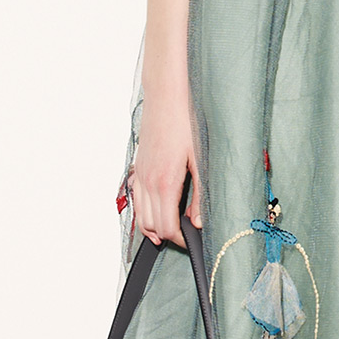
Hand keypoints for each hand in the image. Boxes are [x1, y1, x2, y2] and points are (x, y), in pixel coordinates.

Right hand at [126, 105, 202, 249]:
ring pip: (141, 214)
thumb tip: (198, 221)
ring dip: (153, 226)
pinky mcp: (139, 166)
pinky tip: (155, 211)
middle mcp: (148, 181)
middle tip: (184, 238)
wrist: (167, 96)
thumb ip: (200, 194)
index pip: (166, 226)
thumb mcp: (201, 160)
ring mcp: (141, 174)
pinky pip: (137, 198)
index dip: (179, 239)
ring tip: (169, 232)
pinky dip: (144, 211)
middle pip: (151, 225)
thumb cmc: (186, 122)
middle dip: (167, 235)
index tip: (192, 241)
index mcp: (164, 183)